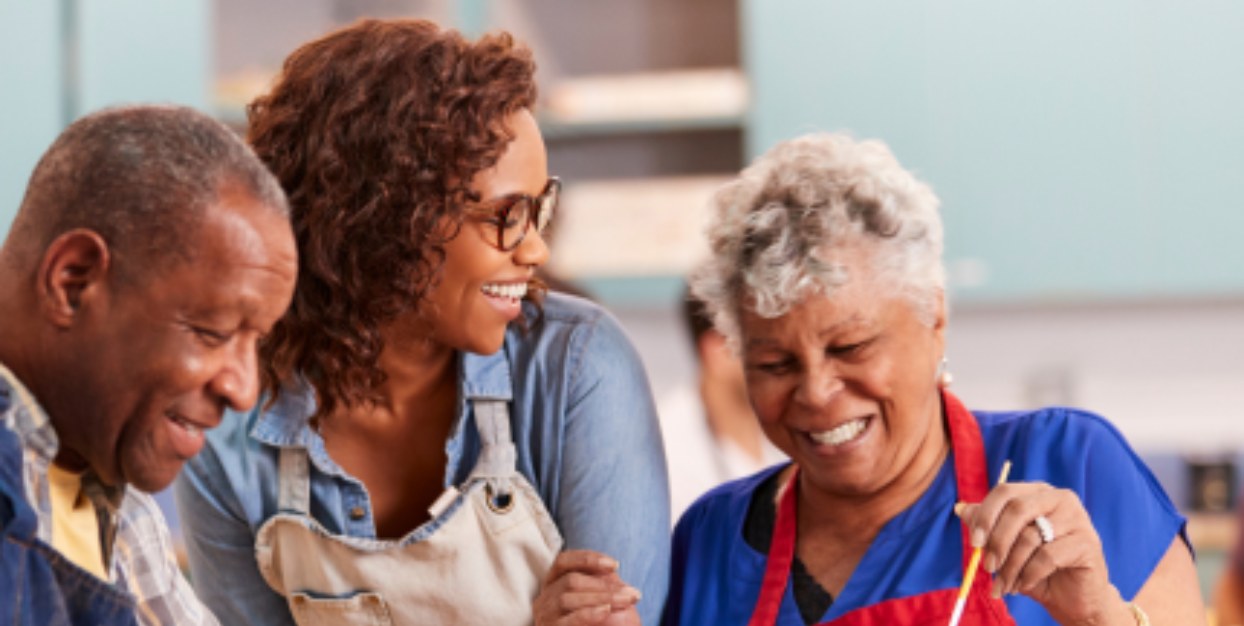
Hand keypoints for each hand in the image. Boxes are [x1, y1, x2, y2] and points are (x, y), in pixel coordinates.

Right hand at [533, 550, 641, 625]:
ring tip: (625, 602)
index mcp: (553, 584)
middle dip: (604, 585)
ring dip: (602, 598)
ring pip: (568, 598)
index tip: (614, 565)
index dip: (587, 559)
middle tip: (631, 593)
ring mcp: (545, 616)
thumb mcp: (595, 599)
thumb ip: (599, 584)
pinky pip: (569, 620)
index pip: (564, 561)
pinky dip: (588, 614)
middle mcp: (545, 598)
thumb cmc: (594, 624)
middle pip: (570, 580)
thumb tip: (613, 571)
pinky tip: (605, 611)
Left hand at [958, 483, 1132, 625]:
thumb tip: (961, 509)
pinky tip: (1024, 584)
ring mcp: (1078, 518)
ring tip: (1004, 584)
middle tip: (987, 567)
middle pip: (1017, 509)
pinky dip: (1029, 574)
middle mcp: (1060, 498)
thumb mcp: (1007, 546)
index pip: (1005, 491)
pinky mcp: (1088, 542)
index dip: (986, 515)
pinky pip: (1047, 557)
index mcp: (1038, 492)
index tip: (974, 542)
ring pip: (1030, 536)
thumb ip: (987, 526)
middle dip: (997, 541)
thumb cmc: (1036, 567)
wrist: (1072, 597)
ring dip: (1011, 566)